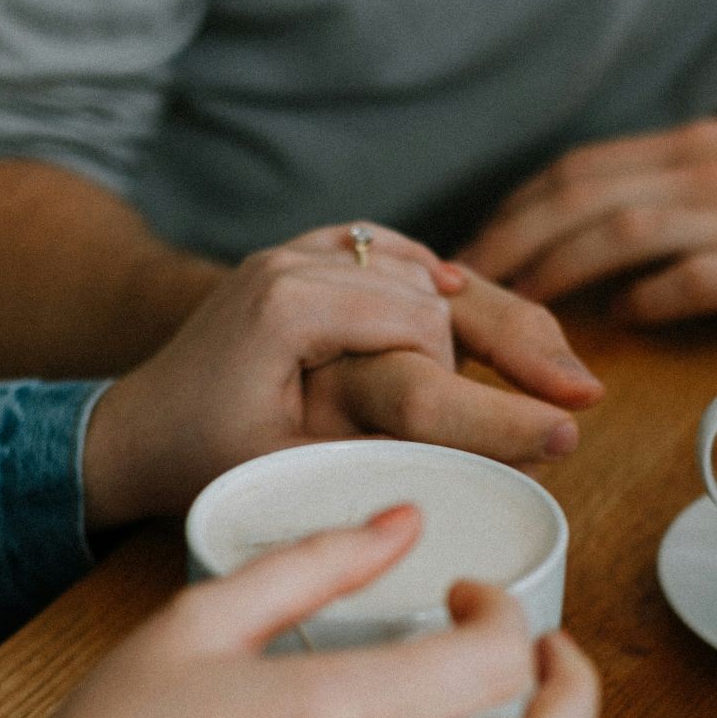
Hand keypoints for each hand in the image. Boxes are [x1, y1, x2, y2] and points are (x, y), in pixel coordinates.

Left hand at [84, 223, 601, 529]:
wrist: (132, 427)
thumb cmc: (200, 459)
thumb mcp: (291, 466)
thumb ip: (378, 448)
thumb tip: (485, 460)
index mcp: (290, 302)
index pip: (421, 327)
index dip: (485, 385)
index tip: (552, 432)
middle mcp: (296, 258)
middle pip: (435, 288)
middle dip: (515, 340)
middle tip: (583, 393)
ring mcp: (298, 251)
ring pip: (420, 268)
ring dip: (485, 314)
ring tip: (555, 367)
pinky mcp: (304, 258)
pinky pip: (389, 254)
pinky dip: (436, 279)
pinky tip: (478, 302)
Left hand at [460, 118, 716, 322]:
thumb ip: (681, 190)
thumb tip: (607, 238)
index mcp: (696, 149)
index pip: (580, 168)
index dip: (518, 208)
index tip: (478, 247)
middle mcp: (709, 172)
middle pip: (581, 196)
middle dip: (513, 241)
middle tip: (468, 288)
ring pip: (621, 231)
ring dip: (559, 271)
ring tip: (520, 310)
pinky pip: (689, 280)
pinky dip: (644, 300)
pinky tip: (618, 324)